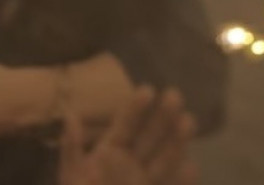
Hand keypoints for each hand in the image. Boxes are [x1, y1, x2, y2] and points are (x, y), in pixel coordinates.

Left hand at [59, 86, 198, 184]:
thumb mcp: (71, 175)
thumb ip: (73, 147)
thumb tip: (72, 114)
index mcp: (109, 152)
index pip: (125, 125)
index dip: (135, 107)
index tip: (148, 88)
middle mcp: (132, 164)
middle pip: (150, 137)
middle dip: (163, 116)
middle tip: (175, 94)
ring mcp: (145, 181)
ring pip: (165, 158)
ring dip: (176, 141)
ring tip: (188, 120)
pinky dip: (182, 180)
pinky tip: (191, 167)